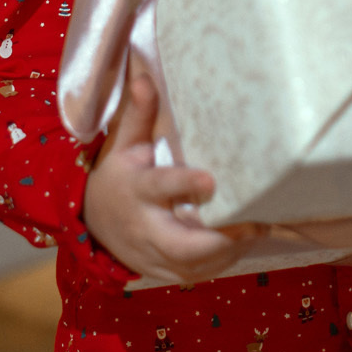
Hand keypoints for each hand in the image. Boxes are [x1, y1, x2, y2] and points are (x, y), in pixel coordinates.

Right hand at [82, 67, 261, 283]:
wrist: (92, 222)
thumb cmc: (117, 175)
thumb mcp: (123, 144)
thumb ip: (139, 114)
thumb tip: (143, 76)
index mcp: (136, 189)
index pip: (160, 186)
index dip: (184, 184)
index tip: (211, 180)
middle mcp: (144, 226)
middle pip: (180, 243)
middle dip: (218, 239)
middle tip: (255, 223)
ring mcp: (151, 254)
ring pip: (192, 265)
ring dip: (227, 252)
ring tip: (259, 229)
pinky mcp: (160, 271)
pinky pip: (195, 275)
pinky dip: (221, 263)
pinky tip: (244, 244)